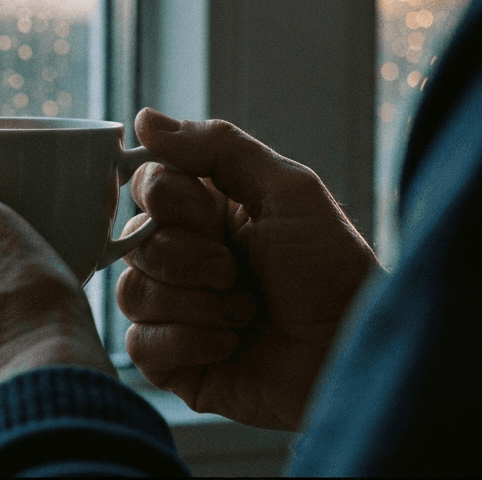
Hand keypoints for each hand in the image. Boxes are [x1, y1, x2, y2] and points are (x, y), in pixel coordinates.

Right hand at [116, 109, 381, 430]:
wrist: (350, 349)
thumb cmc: (331, 269)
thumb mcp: (288, 190)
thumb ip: (218, 146)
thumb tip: (146, 120)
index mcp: (209, 210)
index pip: (146, 186)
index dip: (168, 201)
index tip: (210, 217)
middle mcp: (187, 256)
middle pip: (133, 241)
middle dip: (192, 260)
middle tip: (238, 272)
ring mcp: (177, 310)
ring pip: (131, 294)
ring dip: (198, 304)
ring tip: (246, 311)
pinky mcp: (175, 361)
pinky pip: (140, 345)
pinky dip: (190, 341)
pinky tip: (231, 343)